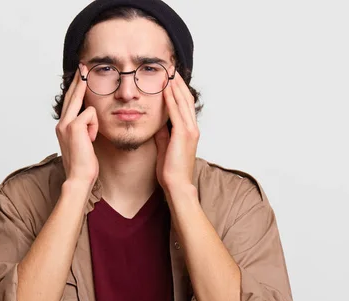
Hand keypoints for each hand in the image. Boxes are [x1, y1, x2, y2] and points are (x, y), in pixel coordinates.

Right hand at [55, 64, 98, 185]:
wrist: (79, 176)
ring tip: (89, 140)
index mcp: (63, 127)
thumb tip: (91, 117)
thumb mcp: (84, 142)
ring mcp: (66, 124)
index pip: (69, 102)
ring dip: (93, 123)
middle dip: (79, 79)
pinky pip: (91, 114)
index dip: (75, 87)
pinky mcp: (74, 126)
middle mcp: (61, 123)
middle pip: (72, 95)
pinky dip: (94, 128)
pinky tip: (90, 140)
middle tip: (83, 65)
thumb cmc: (84, 163)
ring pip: (83, 104)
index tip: (80, 75)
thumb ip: (84, 129)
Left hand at [154, 73, 199, 193]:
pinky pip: (176, 112)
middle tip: (171, 68)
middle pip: (186, 99)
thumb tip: (156, 123)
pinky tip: (165, 88)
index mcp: (189, 131)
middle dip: (178, 82)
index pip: (185, 105)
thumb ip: (162, 134)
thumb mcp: (164, 147)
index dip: (178, 90)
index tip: (170, 78)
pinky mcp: (183, 134)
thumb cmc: (170, 170)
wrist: (176, 184)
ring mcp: (190, 130)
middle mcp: (192, 128)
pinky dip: (171, 99)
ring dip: (175, 86)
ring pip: (183, 102)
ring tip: (168, 72)